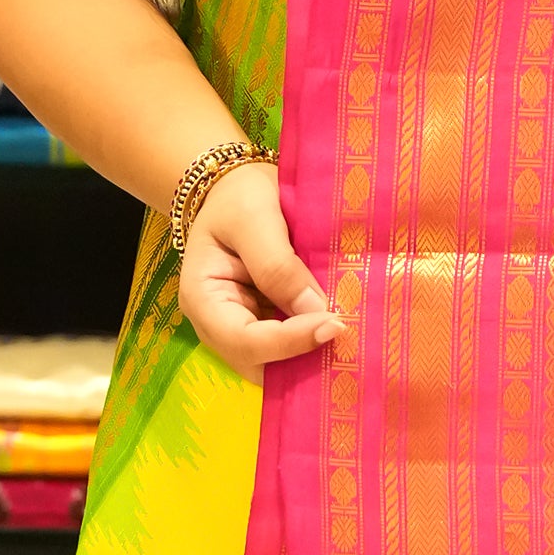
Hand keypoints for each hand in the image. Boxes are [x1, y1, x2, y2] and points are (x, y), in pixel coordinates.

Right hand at [178, 157, 340, 379]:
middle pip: (259, 366)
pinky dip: (313, 344)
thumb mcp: (253, 218)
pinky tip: (340, 329)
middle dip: (302, 360)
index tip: (334, 324)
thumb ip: (278, 265)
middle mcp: (217, 325)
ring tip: (350, 338)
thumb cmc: (238, 197)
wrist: (235, 188)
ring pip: (276, 366)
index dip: (289, 341)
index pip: (244, 340)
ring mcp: (241, 329)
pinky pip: (289, 349)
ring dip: (311, 357)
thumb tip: (315, 312)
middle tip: (349, 339)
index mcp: (203, 299)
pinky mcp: (265, 325)